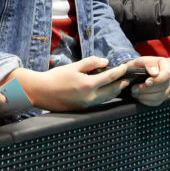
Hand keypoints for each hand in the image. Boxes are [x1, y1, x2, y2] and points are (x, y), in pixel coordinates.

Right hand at [10, 57, 127, 110]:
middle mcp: (90, 97)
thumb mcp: (74, 66)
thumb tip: (105, 62)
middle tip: (128, 78)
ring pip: (107, 98)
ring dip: (116, 91)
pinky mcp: (83, 108)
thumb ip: (91, 63)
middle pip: (112, 91)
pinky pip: (99, 101)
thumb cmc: (56, 77)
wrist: (41, 92)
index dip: (119, 72)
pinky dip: (107, 95)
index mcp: (88, 85)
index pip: (109, 78)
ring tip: (121, 84)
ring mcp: (87, 104)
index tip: (125, 67)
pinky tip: (107, 91)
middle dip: (121, 84)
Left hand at [128, 56, 169, 105]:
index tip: (147, 82)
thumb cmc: (143, 65)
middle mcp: (169, 79)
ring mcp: (166, 89)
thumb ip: (149, 64)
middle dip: (146, 89)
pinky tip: (138, 97)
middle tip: (134, 88)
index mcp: (166, 67)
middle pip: (162, 87)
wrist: (145, 70)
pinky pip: (157, 102)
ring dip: (145, 96)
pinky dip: (146, 101)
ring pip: (160, 96)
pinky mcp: (162, 97)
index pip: (167, 75)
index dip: (157, 80)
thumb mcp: (143, 60)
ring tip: (134, 93)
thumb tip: (154, 73)